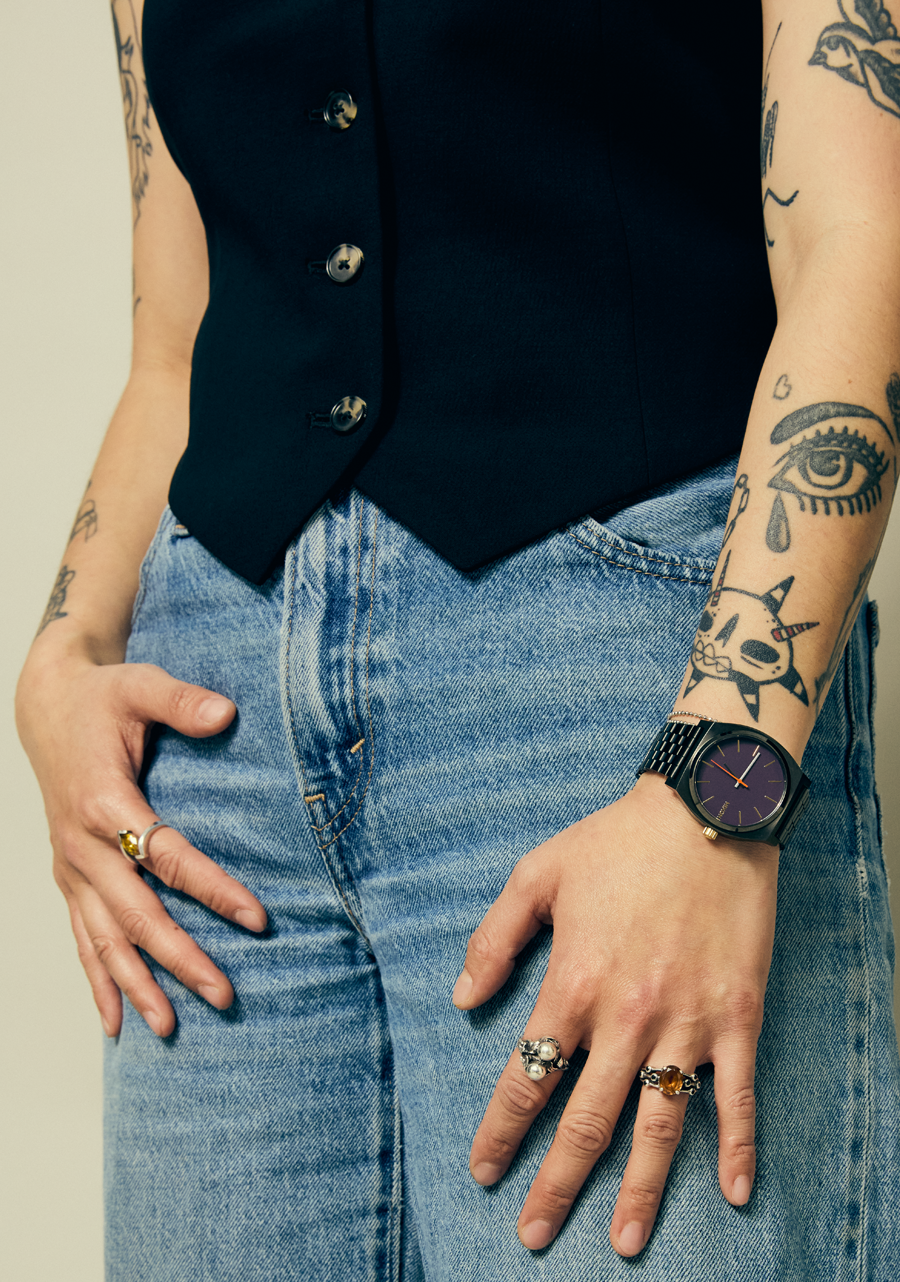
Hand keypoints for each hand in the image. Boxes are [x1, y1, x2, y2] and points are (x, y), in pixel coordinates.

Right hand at [16, 654, 266, 1037]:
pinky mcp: (68, 877)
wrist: (47, 708)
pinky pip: (82, 937)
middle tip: (225, 995)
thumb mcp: (140, 684)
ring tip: (171, 1029)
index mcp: (105, 802)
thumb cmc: (102, 698)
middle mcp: (82, 845)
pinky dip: (97, 980)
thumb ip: (181, 700)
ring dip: (136, 985)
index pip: (167, 856)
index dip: (212, 888)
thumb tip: (227, 713)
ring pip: (104, 938)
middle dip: (181, 958)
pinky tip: (114, 1023)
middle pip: (136, 913)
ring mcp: (71, 867)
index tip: (257, 918)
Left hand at [452, 773, 777, 1256]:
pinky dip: (740, 1146)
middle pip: (586, 1120)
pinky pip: (738, 1096)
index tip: (484, 1171)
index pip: (528, 1077)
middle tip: (534, 1234)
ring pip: (660, 1124)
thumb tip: (463, 999)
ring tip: (622, 1241)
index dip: (501, 1130)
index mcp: (572, 982)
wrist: (706, 812)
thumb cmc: (616, 841)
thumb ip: (494, 939)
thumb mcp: (537, 874)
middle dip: (556, 1183)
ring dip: (641, 1189)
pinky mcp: (737, 1017)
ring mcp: (687, 1022)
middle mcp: (627, 1016)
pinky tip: (739, 1193)